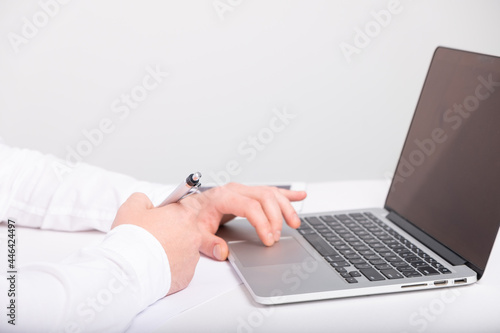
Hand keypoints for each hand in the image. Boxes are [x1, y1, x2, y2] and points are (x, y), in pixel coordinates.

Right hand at [111, 193, 201, 294]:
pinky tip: (157, 265)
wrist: (129, 271)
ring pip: (185, 248)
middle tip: (154, 234)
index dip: (175, 207)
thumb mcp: (131, 207)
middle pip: (187, 227)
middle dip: (173, 229)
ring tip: (153, 252)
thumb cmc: (132, 240)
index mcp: (185, 215)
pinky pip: (182, 266)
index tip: (166, 212)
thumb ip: (142, 199)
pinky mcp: (188, 275)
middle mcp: (194, 235)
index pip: (189, 204)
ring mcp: (192, 256)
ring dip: (174, 248)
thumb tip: (147, 203)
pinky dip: (172, 265)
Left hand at [180, 183, 306, 260]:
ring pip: (271, 193)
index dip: (262, 223)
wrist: (190, 209)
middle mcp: (236, 190)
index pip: (250, 207)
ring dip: (286, 207)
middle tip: (276, 238)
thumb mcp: (197, 233)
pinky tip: (299, 196)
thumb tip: (221, 251)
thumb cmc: (194, 219)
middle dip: (275, 218)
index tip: (268, 240)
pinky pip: (271, 191)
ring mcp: (244, 190)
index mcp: (223, 197)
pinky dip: (287, 195)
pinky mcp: (249, 194)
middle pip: (264, 198)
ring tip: (295, 223)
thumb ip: (208, 243)